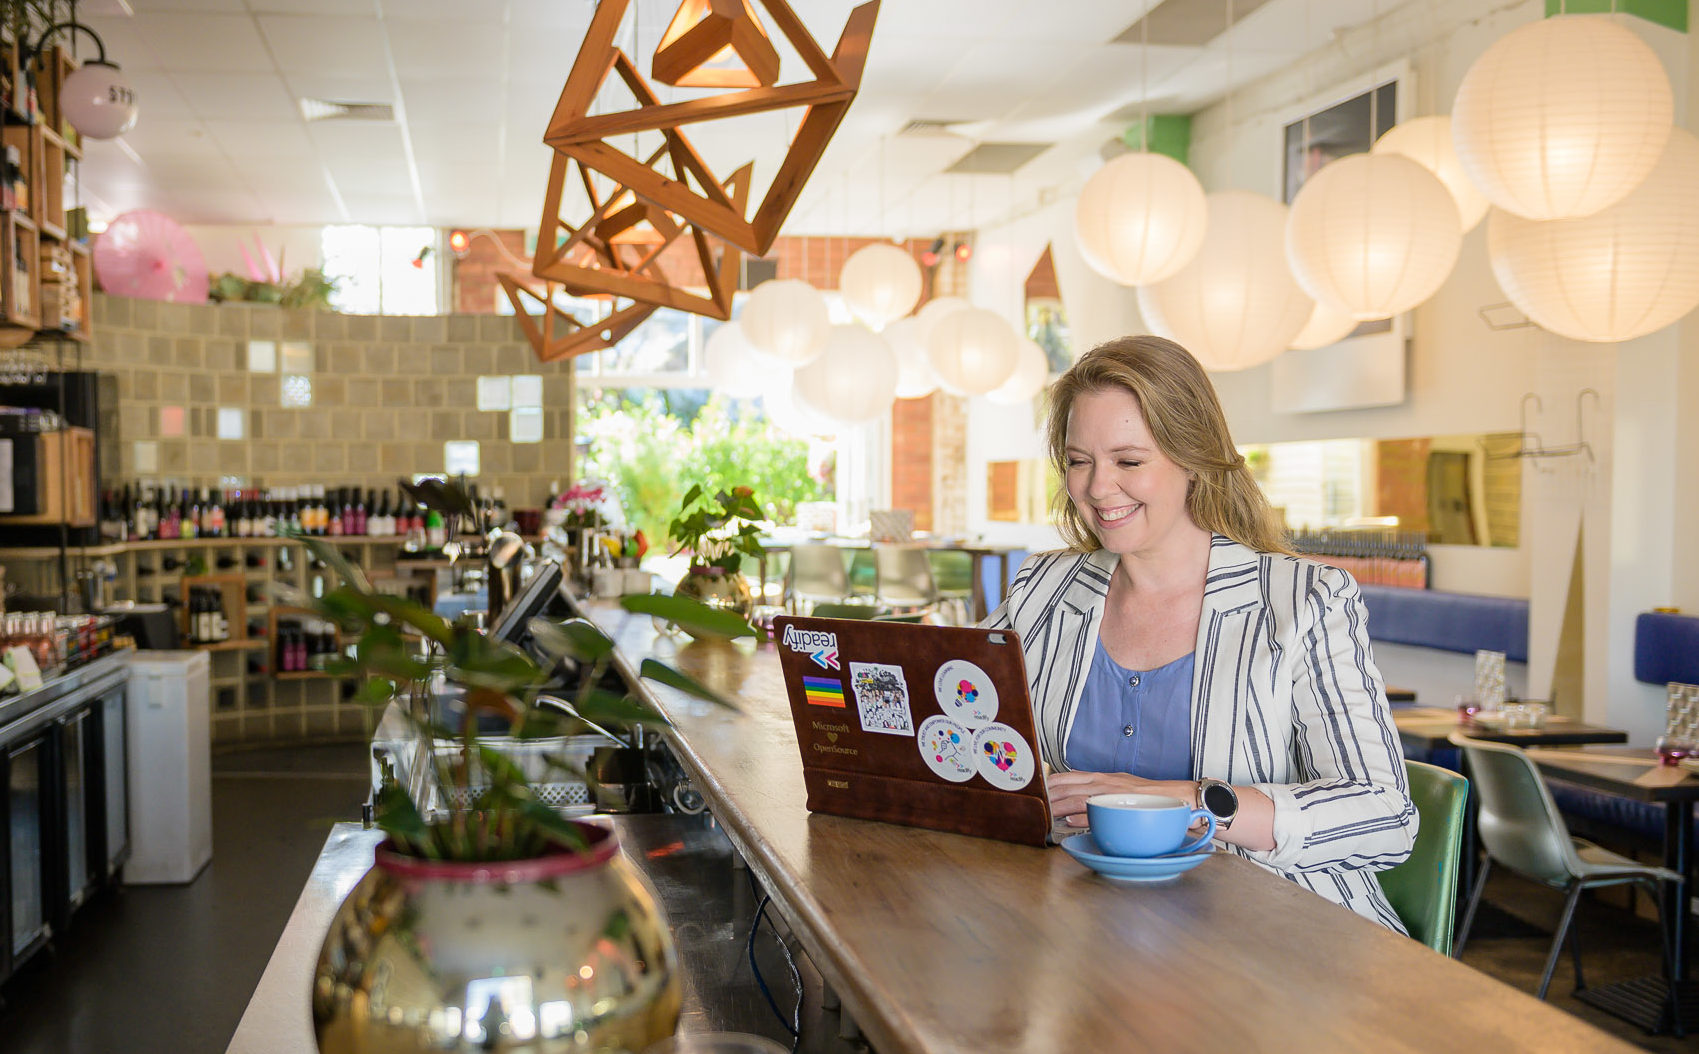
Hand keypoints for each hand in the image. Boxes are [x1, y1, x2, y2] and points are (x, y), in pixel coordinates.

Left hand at [1046, 770, 1197, 827]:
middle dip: (1049, 795)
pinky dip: (1082, 816)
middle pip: (1069, 786)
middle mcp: (1106, 782)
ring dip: (1060, 806)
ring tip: (1045, 812)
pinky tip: (1069, 821)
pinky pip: (1099, 810)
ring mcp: (1113, 793)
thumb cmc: (1147, 795)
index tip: (1035, 788)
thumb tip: (1076, 797)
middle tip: (1032, 802)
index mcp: (1103, 777)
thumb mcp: (1119, 785)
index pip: (1069, 776)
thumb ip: (1098, 788)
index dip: (1050, 783)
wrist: (1177, 796)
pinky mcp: (1123, 805)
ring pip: (1079, 797)